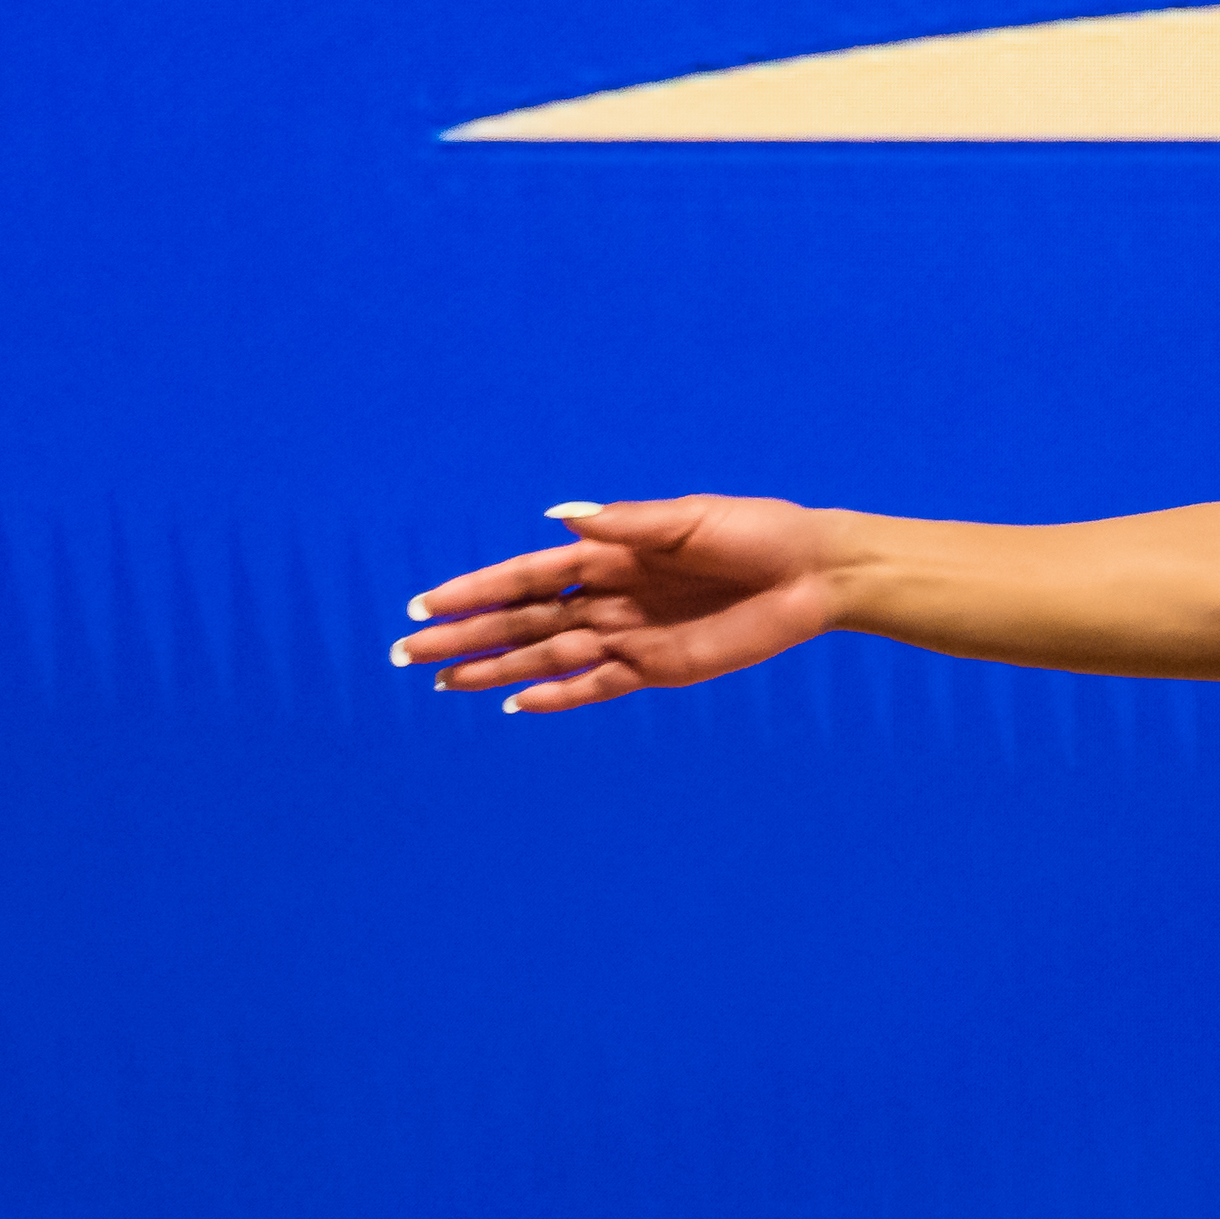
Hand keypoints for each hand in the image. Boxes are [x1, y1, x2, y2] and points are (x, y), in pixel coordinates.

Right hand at [393, 496, 840, 713]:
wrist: (812, 574)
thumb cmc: (757, 532)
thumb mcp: (691, 519)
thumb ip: (626, 524)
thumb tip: (562, 514)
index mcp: (610, 553)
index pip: (525, 576)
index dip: (473, 590)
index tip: (424, 604)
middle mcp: (610, 595)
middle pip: (522, 621)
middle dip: (466, 636)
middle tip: (408, 654)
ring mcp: (629, 634)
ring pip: (546, 657)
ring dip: (496, 669)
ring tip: (444, 684)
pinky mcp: (657, 666)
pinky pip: (596, 686)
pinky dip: (557, 697)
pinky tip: (515, 704)